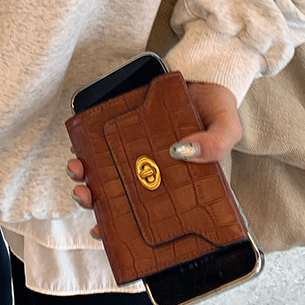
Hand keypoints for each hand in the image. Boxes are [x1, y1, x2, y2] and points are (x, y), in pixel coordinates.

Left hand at [66, 82, 242, 236]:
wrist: (206, 74)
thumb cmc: (218, 109)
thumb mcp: (227, 128)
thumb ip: (215, 144)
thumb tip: (181, 151)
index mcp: (174, 183)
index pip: (145, 213)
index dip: (121, 227)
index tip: (100, 230)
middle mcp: (151, 169)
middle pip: (118, 194)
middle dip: (94, 200)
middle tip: (84, 196)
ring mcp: (134, 147)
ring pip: (104, 168)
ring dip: (85, 173)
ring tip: (77, 169)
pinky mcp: (123, 122)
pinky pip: (100, 138)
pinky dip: (87, 144)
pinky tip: (80, 145)